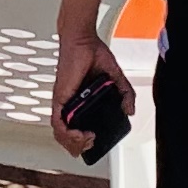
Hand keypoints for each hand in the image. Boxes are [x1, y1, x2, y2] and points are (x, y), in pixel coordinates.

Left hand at [49, 30, 131, 157]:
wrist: (83, 40)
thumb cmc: (92, 55)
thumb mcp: (115, 78)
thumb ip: (124, 94)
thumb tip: (130, 110)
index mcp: (82, 103)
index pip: (79, 130)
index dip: (85, 142)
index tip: (97, 140)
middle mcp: (71, 105)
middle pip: (68, 137)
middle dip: (79, 147)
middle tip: (92, 142)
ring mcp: (64, 103)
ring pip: (61, 134)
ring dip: (74, 143)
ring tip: (88, 140)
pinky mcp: (59, 98)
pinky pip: (57, 123)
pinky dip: (67, 133)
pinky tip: (80, 134)